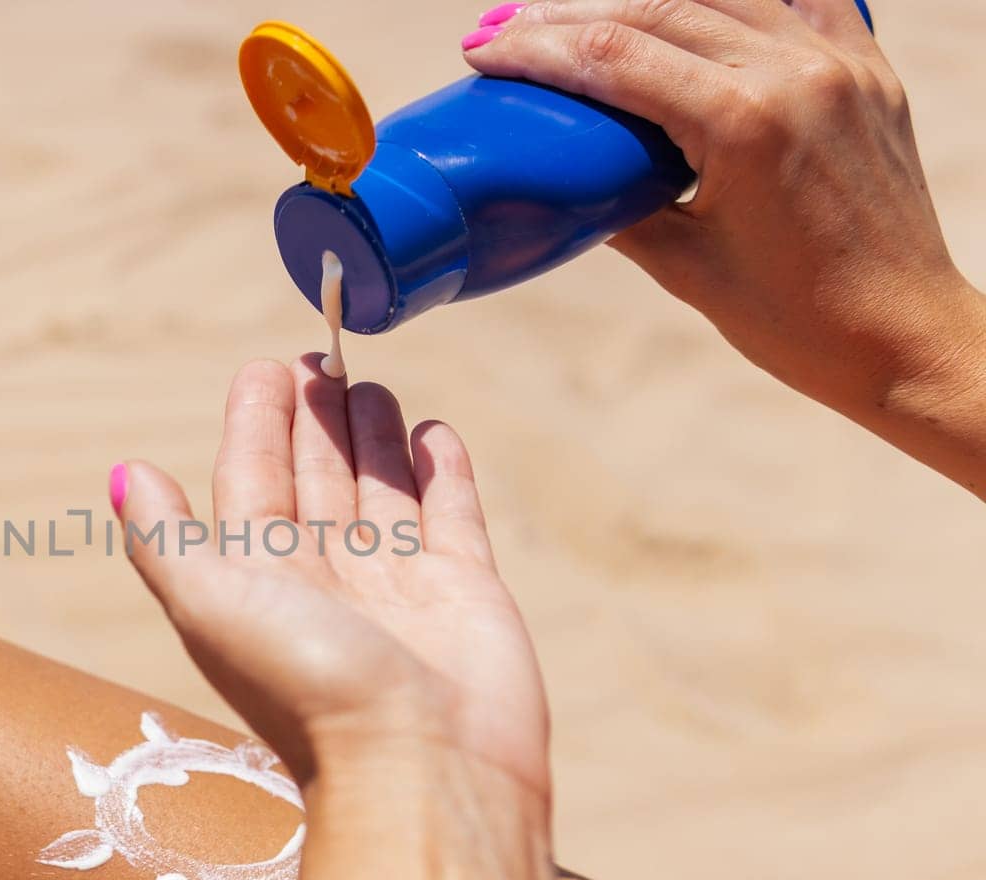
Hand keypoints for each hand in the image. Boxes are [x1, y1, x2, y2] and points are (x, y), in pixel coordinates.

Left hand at [112, 356, 548, 795]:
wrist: (422, 768)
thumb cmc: (306, 683)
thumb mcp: (209, 604)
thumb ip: (165, 538)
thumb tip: (124, 474)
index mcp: (261, 577)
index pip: (252, 480)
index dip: (254, 424)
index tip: (267, 368)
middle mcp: (325, 577)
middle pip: (315, 476)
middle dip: (315, 416)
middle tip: (323, 353)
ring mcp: (397, 583)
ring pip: (379, 487)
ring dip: (371, 435)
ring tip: (370, 384)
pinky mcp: (464, 589)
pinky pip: (449, 512)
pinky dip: (439, 470)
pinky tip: (431, 432)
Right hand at [462, 0, 985, 420]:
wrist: (904, 338)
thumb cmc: (795, 321)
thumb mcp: (685, 267)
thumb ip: (621, 206)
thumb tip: (566, 177)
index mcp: (746, 123)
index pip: (615, 57)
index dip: (538, 48)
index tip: (483, 48)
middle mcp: (797, 73)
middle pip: (658, 8)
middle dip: (572, 15)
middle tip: (509, 27)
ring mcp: (841, 63)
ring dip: (642, 0)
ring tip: (584, 16)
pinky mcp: (869, 70)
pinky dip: (738, 1)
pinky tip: (696, 10)